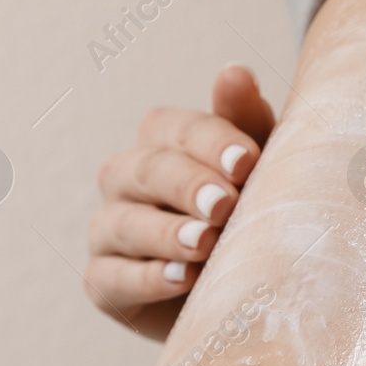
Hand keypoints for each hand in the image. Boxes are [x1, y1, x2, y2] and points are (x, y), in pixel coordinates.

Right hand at [85, 65, 274, 340]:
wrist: (244, 293)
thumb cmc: (251, 218)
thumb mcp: (261, 170)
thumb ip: (246, 122)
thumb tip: (234, 72)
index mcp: (161, 142)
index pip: (176, 130)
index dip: (211, 143)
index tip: (247, 163)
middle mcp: (125, 179)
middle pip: (145, 170)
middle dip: (186, 186)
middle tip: (224, 205)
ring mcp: (109, 232)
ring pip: (122, 223)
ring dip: (164, 233)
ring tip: (204, 244)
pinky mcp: (103, 284)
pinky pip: (112, 278)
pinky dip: (145, 279)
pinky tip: (180, 280)